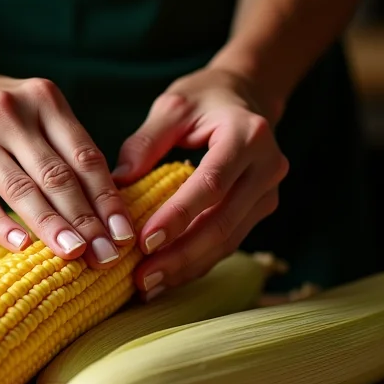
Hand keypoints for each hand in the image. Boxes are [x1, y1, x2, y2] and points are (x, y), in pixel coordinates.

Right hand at [0, 51, 133, 268]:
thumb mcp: (32, 113)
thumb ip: (63, 148)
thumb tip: (106, 208)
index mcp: (43, 100)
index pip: (85, 157)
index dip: (108, 199)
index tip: (124, 234)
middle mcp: (11, 114)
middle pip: (58, 176)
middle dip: (87, 221)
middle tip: (106, 255)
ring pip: (23, 190)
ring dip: (53, 227)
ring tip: (75, 254)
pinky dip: (2, 226)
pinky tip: (23, 247)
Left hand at [113, 67, 288, 298]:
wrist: (246, 96)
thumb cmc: (204, 98)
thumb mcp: (173, 107)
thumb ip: (146, 142)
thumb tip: (117, 182)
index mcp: (248, 136)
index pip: (211, 184)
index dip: (178, 216)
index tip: (144, 242)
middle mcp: (266, 168)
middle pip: (223, 223)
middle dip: (180, 256)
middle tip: (142, 278)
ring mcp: (267, 194)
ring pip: (228, 241)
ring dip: (187, 268)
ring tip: (148, 286)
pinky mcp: (259, 211)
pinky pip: (227, 244)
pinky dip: (196, 264)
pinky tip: (166, 279)